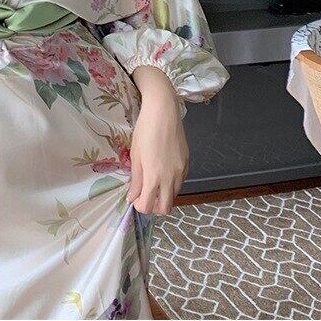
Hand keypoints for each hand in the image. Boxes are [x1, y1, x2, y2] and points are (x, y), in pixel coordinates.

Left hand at [126, 93, 188, 215]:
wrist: (164, 112)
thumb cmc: (145, 131)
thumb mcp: (135, 156)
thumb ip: (136, 179)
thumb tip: (132, 197)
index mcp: (154, 177)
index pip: (148, 207)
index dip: (139, 206)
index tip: (135, 197)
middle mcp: (170, 178)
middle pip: (165, 208)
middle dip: (154, 206)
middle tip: (144, 194)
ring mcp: (181, 171)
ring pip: (174, 195)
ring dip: (163, 194)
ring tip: (153, 180)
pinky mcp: (187, 163)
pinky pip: (180, 182)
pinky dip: (171, 183)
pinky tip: (163, 170)